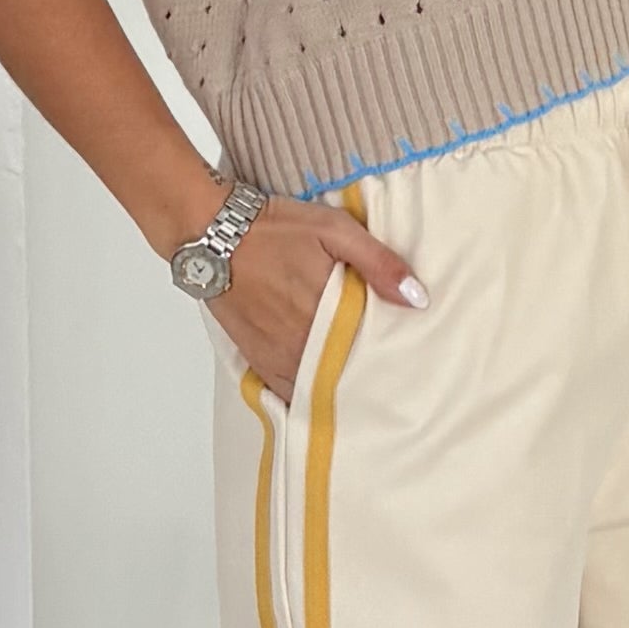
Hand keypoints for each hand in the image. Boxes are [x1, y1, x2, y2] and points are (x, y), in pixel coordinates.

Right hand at [206, 193, 425, 402]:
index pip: (372, 356)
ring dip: (337, 392)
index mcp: (329, 314)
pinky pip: (286, 392)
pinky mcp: (257, 359)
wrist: (211, 234)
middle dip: (368, 383)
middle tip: (392, 388)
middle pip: (346, 378)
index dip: (392, 366)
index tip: (410, 371)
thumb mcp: (335, 230)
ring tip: (362, 396)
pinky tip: (322, 398)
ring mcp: (277, 356)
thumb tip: (417, 299)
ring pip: (317, 390)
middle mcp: (303, 343)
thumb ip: (379, 264)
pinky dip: (305, 397)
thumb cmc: (274, 229)